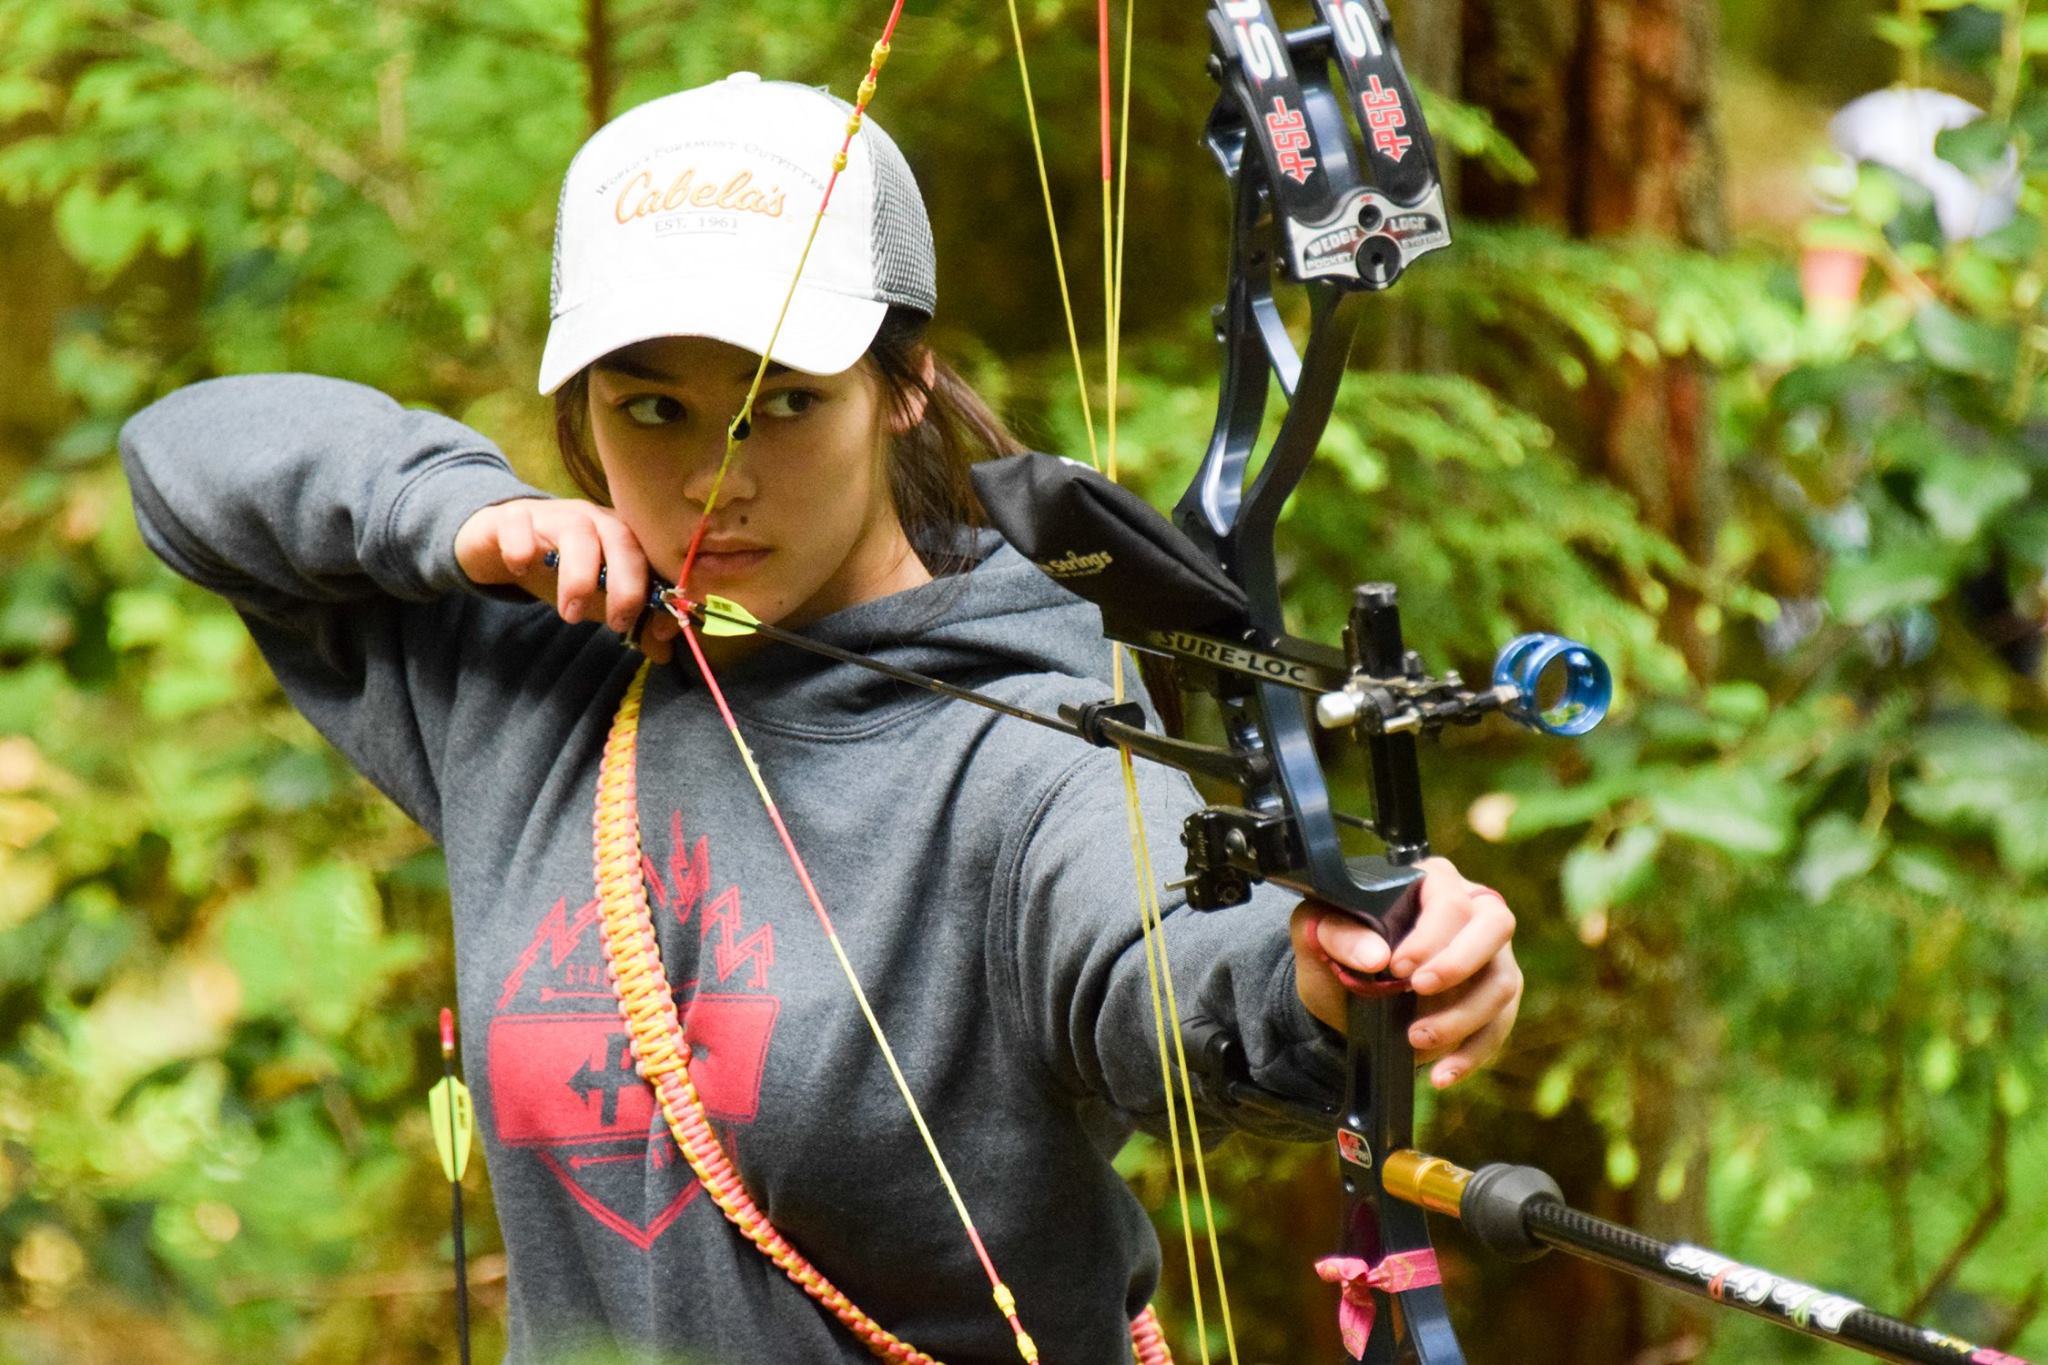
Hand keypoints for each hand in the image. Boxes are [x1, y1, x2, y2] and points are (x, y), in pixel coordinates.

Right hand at [454, 498, 683, 662]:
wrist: (501, 539)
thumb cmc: (560, 566)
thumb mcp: (598, 597)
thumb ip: (633, 621)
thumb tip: (664, 652)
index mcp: (619, 534)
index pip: (650, 552)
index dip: (656, 588)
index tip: (655, 628)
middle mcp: (591, 518)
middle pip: (619, 536)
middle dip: (625, 583)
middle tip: (615, 624)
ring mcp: (552, 514)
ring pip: (574, 529)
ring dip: (578, 575)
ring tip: (571, 614)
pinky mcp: (511, 517)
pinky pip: (518, 523)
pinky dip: (520, 547)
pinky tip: (521, 571)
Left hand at [1289, 858, 1522, 1090]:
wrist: (1342, 996)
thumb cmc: (1337, 951)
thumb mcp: (1318, 936)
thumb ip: (1336, 934)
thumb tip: (1374, 955)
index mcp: (1430, 881)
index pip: (1448, 898)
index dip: (1430, 935)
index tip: (1398, 967)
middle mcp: (1472, 911)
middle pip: (1496, 925)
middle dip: (1460, 963)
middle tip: (1419, 990)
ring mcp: (1490, 955)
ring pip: (1502, 981)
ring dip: (1462, 1018)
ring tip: (1416, 1040)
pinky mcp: (1495, 997)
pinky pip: (1500, 1025)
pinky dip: (1471, 1054)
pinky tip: (1440, 1074)